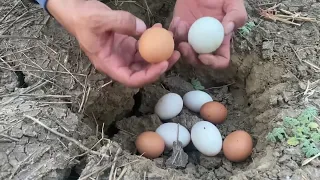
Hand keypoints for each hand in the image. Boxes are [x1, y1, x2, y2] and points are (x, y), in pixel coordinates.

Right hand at [47, 0, 179, 86]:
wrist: (78, 11)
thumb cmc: (83, 19)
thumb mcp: (99, 20)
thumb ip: (121, 23)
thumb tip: (144, 31)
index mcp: (109, 64)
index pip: (131, 79)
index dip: (148, 75)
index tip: (163, 64)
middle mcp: (118, 62)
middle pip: (143, 71)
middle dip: (160, 64)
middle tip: (175, 53)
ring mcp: (124, 53)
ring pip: (146, 59)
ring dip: (160, 51)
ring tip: (172, 39)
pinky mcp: (128, 44)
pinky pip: (145, 46)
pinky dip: (154, 39)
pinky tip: (160, 28)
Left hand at [169, 0, 246, 68]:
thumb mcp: (234, 3)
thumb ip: (236, 16)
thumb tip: (226, 31)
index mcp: (221, 42)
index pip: (220, 61)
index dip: (212, 63)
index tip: (203, 56)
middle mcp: (205, 44)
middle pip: (197, 61)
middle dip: (189, 57)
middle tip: (184, 46)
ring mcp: (191, 38)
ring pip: (183, 51)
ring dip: (180, 42)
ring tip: (181, 25)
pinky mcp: (179, 30)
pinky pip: (174, 37)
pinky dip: (173, 32)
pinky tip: (178, 20)